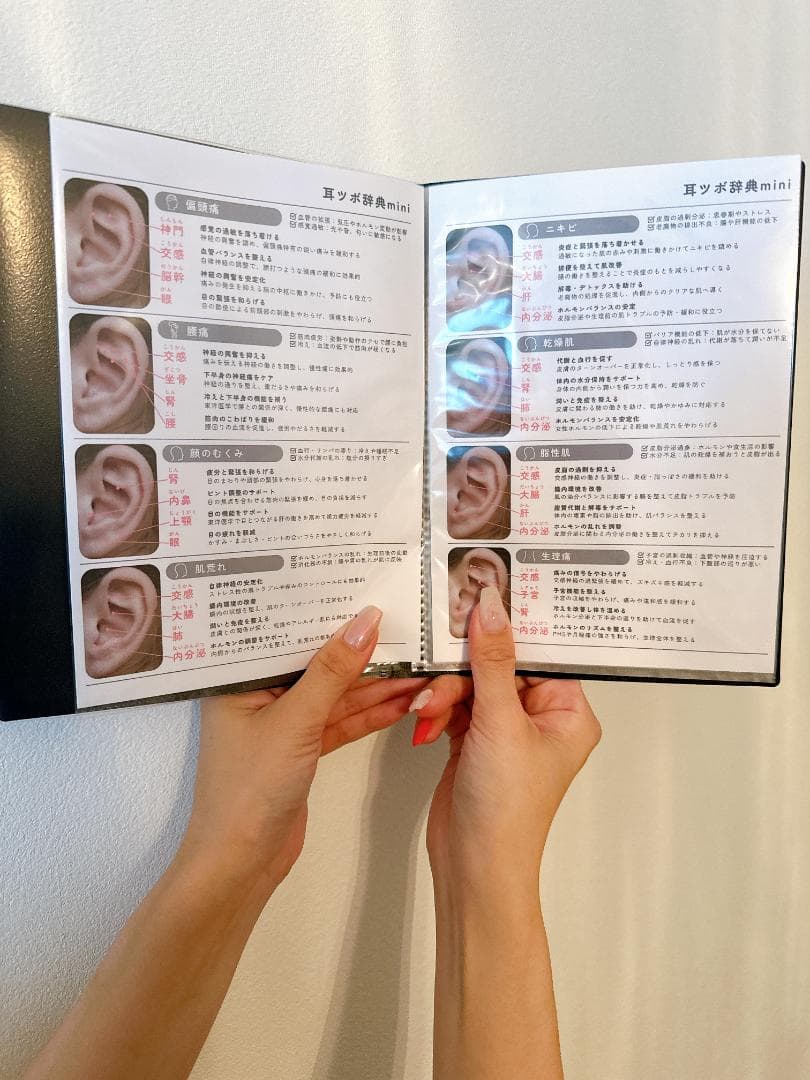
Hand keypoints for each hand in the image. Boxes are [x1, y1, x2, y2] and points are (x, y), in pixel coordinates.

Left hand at [181, 606, 430, 894]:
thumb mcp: (295, 720)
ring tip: (417, 665)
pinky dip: (367, 714)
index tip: (365, 590)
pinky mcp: (301, 749)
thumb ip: (333, 671)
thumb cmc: (250, 788)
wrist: (241, 863)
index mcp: (238, 678)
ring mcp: (281, 724)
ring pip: (333, 694)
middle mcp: (258, 695)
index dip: (325, 612)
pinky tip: (401, 702)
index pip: (286, 632)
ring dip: (373, 685)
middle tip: (404, 628)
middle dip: (358, 650)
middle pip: (316, 663)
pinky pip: (339, 721)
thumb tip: (366, 621)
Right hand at [413, 587, 600, 901]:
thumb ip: (492, 660)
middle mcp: (540, 718)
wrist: (474, 867)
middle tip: (440, 674)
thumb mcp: (500, 723)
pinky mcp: (473, 742)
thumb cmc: (507, 810)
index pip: (540, 651)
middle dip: (463, 671)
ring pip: (471, 683)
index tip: (480, 600)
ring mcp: (505, 730)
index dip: (510, 627)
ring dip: (445, 693)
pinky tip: (425, 719)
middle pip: (498, 664)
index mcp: (567, 711)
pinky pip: (454, 704)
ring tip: (429, 710)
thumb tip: (492, 606)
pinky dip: (437, 708)